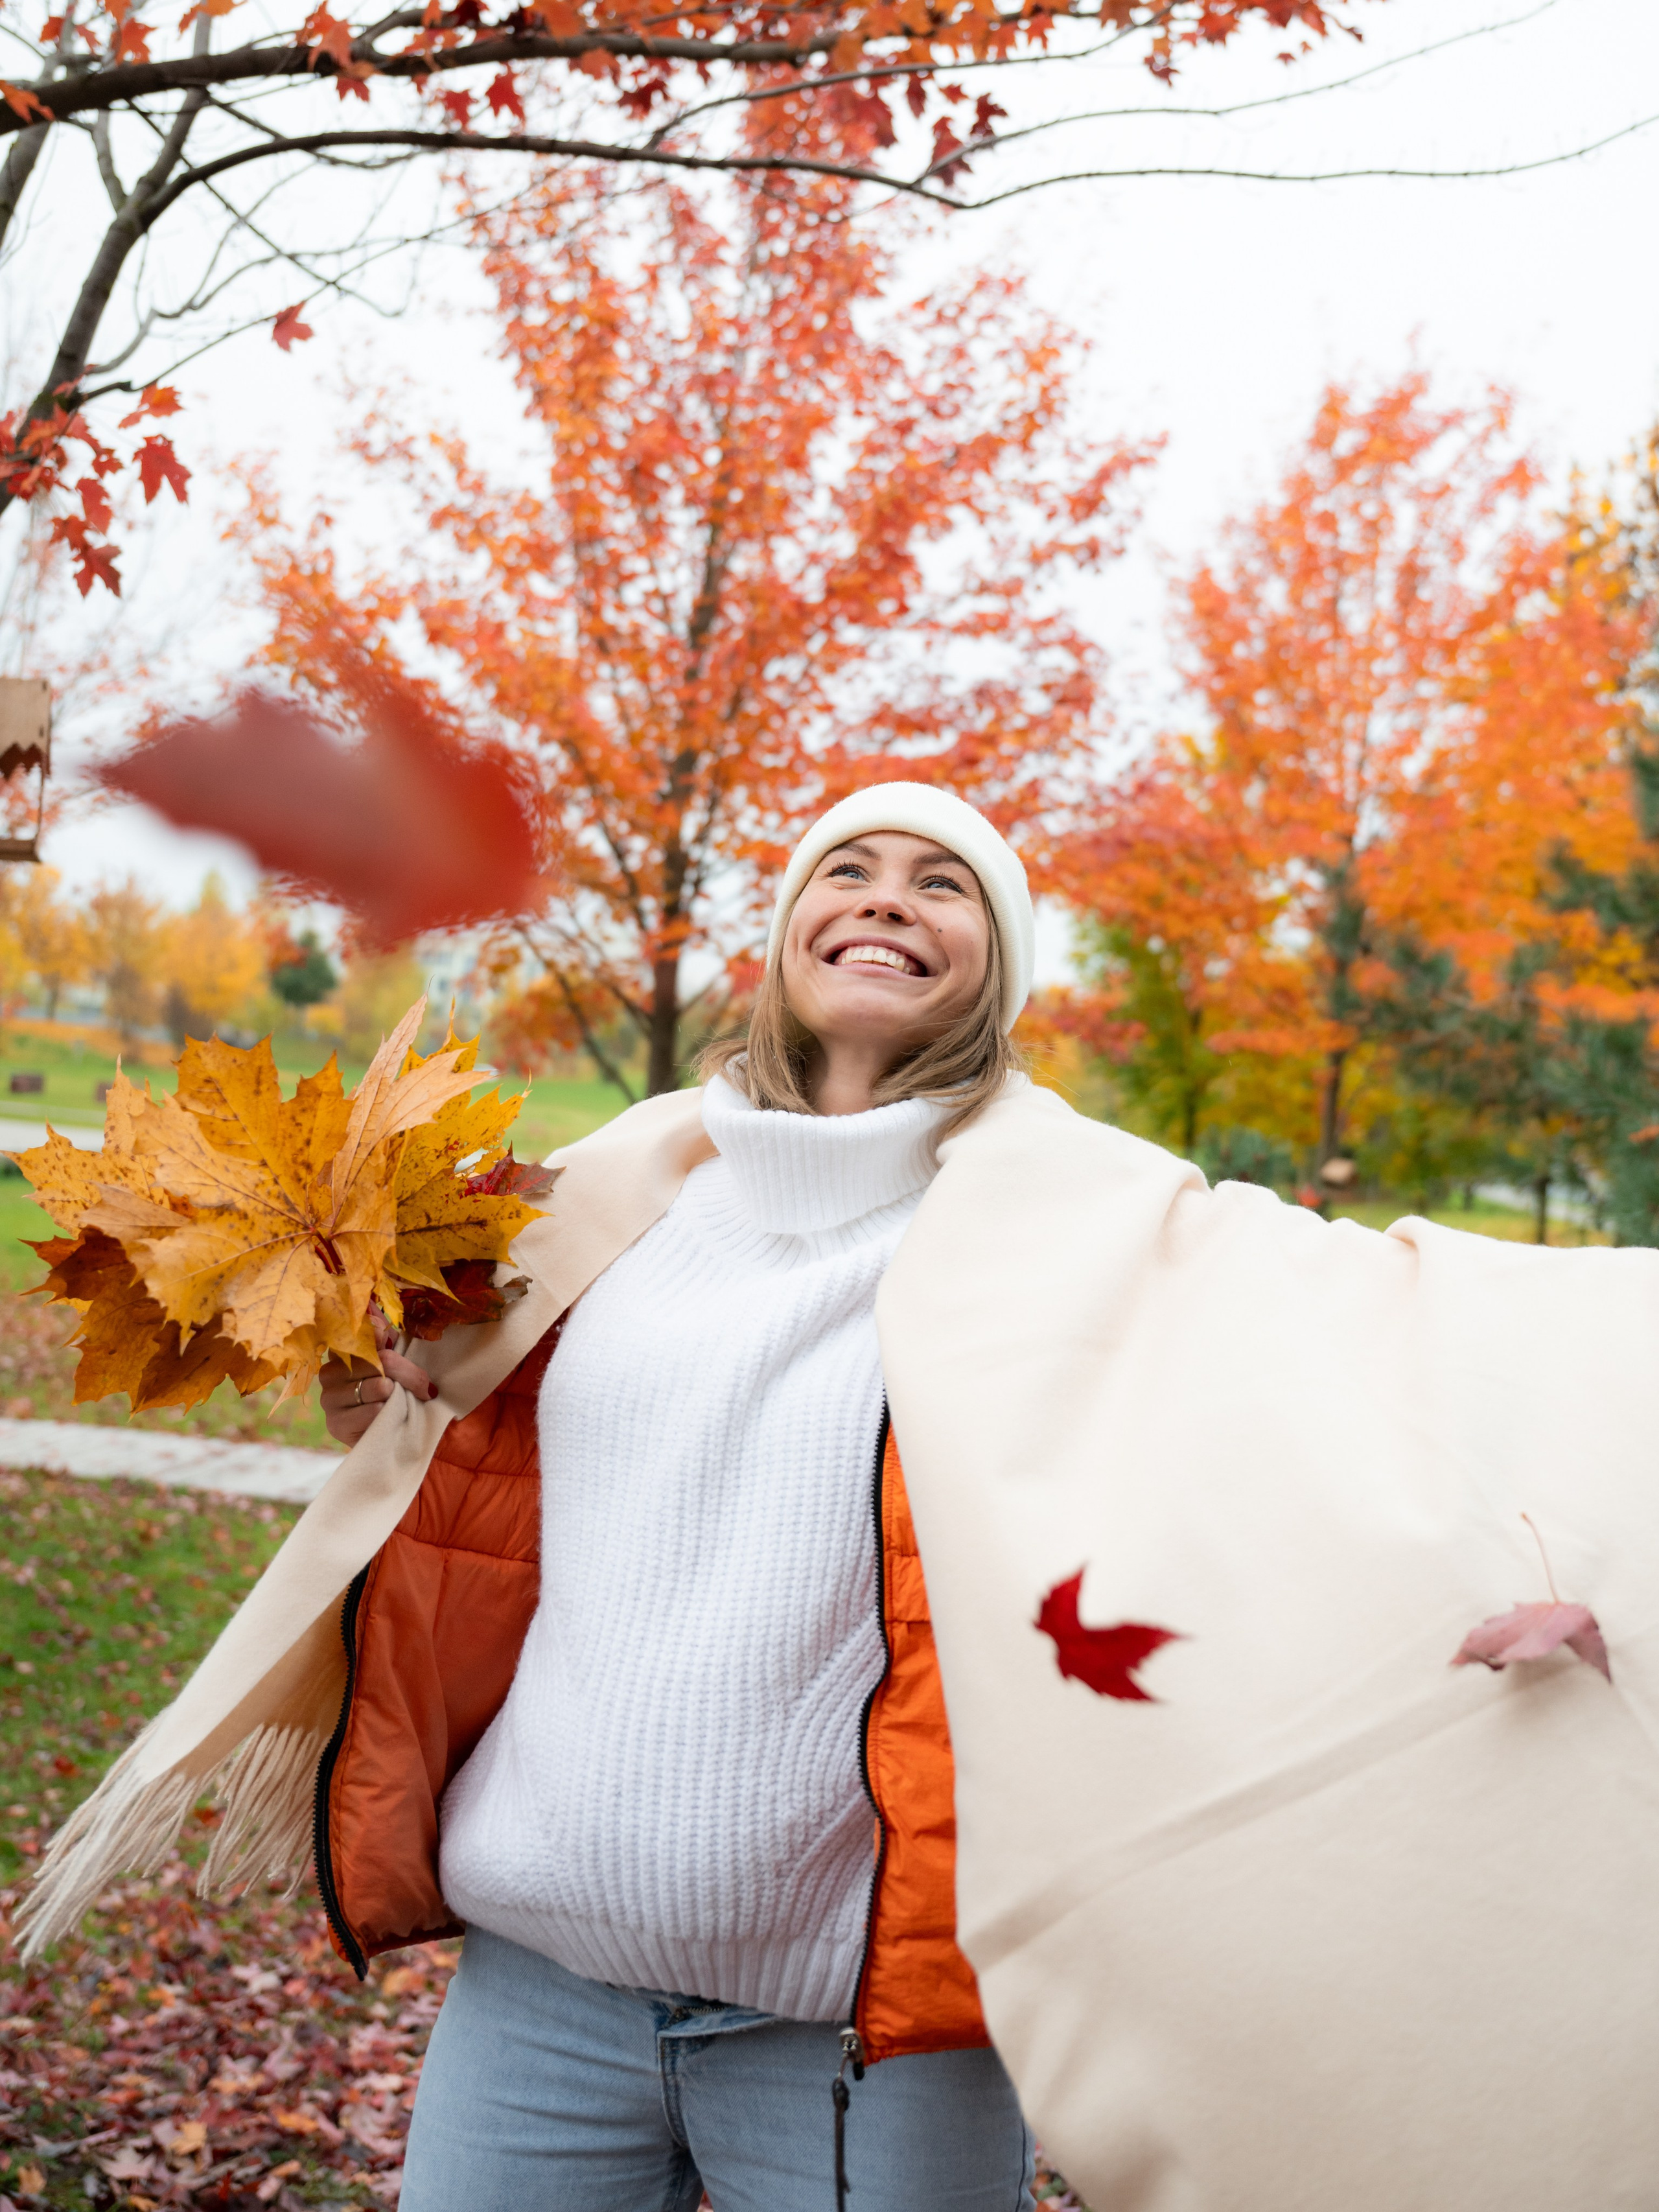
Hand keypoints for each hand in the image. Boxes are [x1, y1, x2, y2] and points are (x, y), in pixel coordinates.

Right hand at [318, 1310, 436, 1446]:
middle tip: (424, 1386)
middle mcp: (330, 1372)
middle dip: (408, 1373)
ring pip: (377, 1386)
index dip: (378, 1332)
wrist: (389, 1437)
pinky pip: (372, 1410)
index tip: (391, 1338)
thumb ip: (384, 1336)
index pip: (359, 1332)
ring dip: (398, 1396)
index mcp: (342, 1352)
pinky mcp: (336, 1423)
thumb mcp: (393, 1363)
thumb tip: (372, 1308)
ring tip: (402, 1403)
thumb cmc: (393, 1395)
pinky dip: (389, 1414)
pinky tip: (389, 1418)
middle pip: (378, 1360)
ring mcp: (329, 1398)